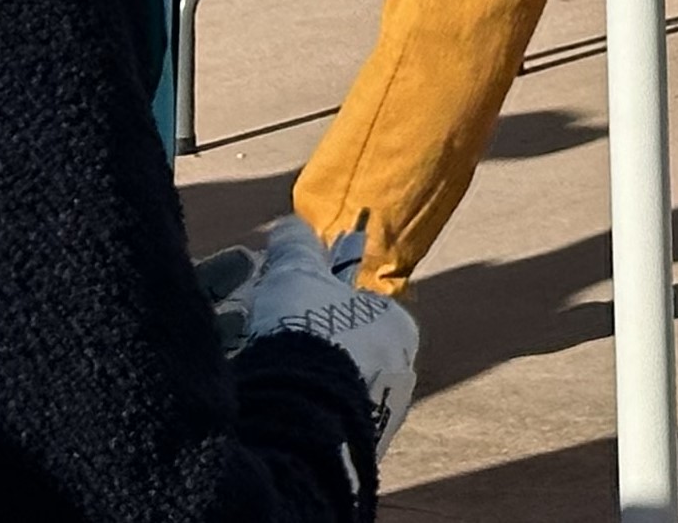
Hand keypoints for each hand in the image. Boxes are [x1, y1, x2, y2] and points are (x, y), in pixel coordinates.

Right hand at [240, 212, 419, 450]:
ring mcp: (383, 417)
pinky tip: (281, 418)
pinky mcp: (359, 452)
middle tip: (281, 354)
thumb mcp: (296, 275)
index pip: (364, 314)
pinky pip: (330, 429)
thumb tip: (291, 225)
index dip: (324, 312)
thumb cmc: (307, 330)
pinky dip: (308, 420)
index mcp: (397, 327)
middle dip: (321, 352)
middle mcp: (402, 373)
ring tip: (276, 389)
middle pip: (355, 356)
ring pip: (343, 394)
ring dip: (314, 389)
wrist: (301, 407)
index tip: (295, 317)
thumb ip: (296, 248)